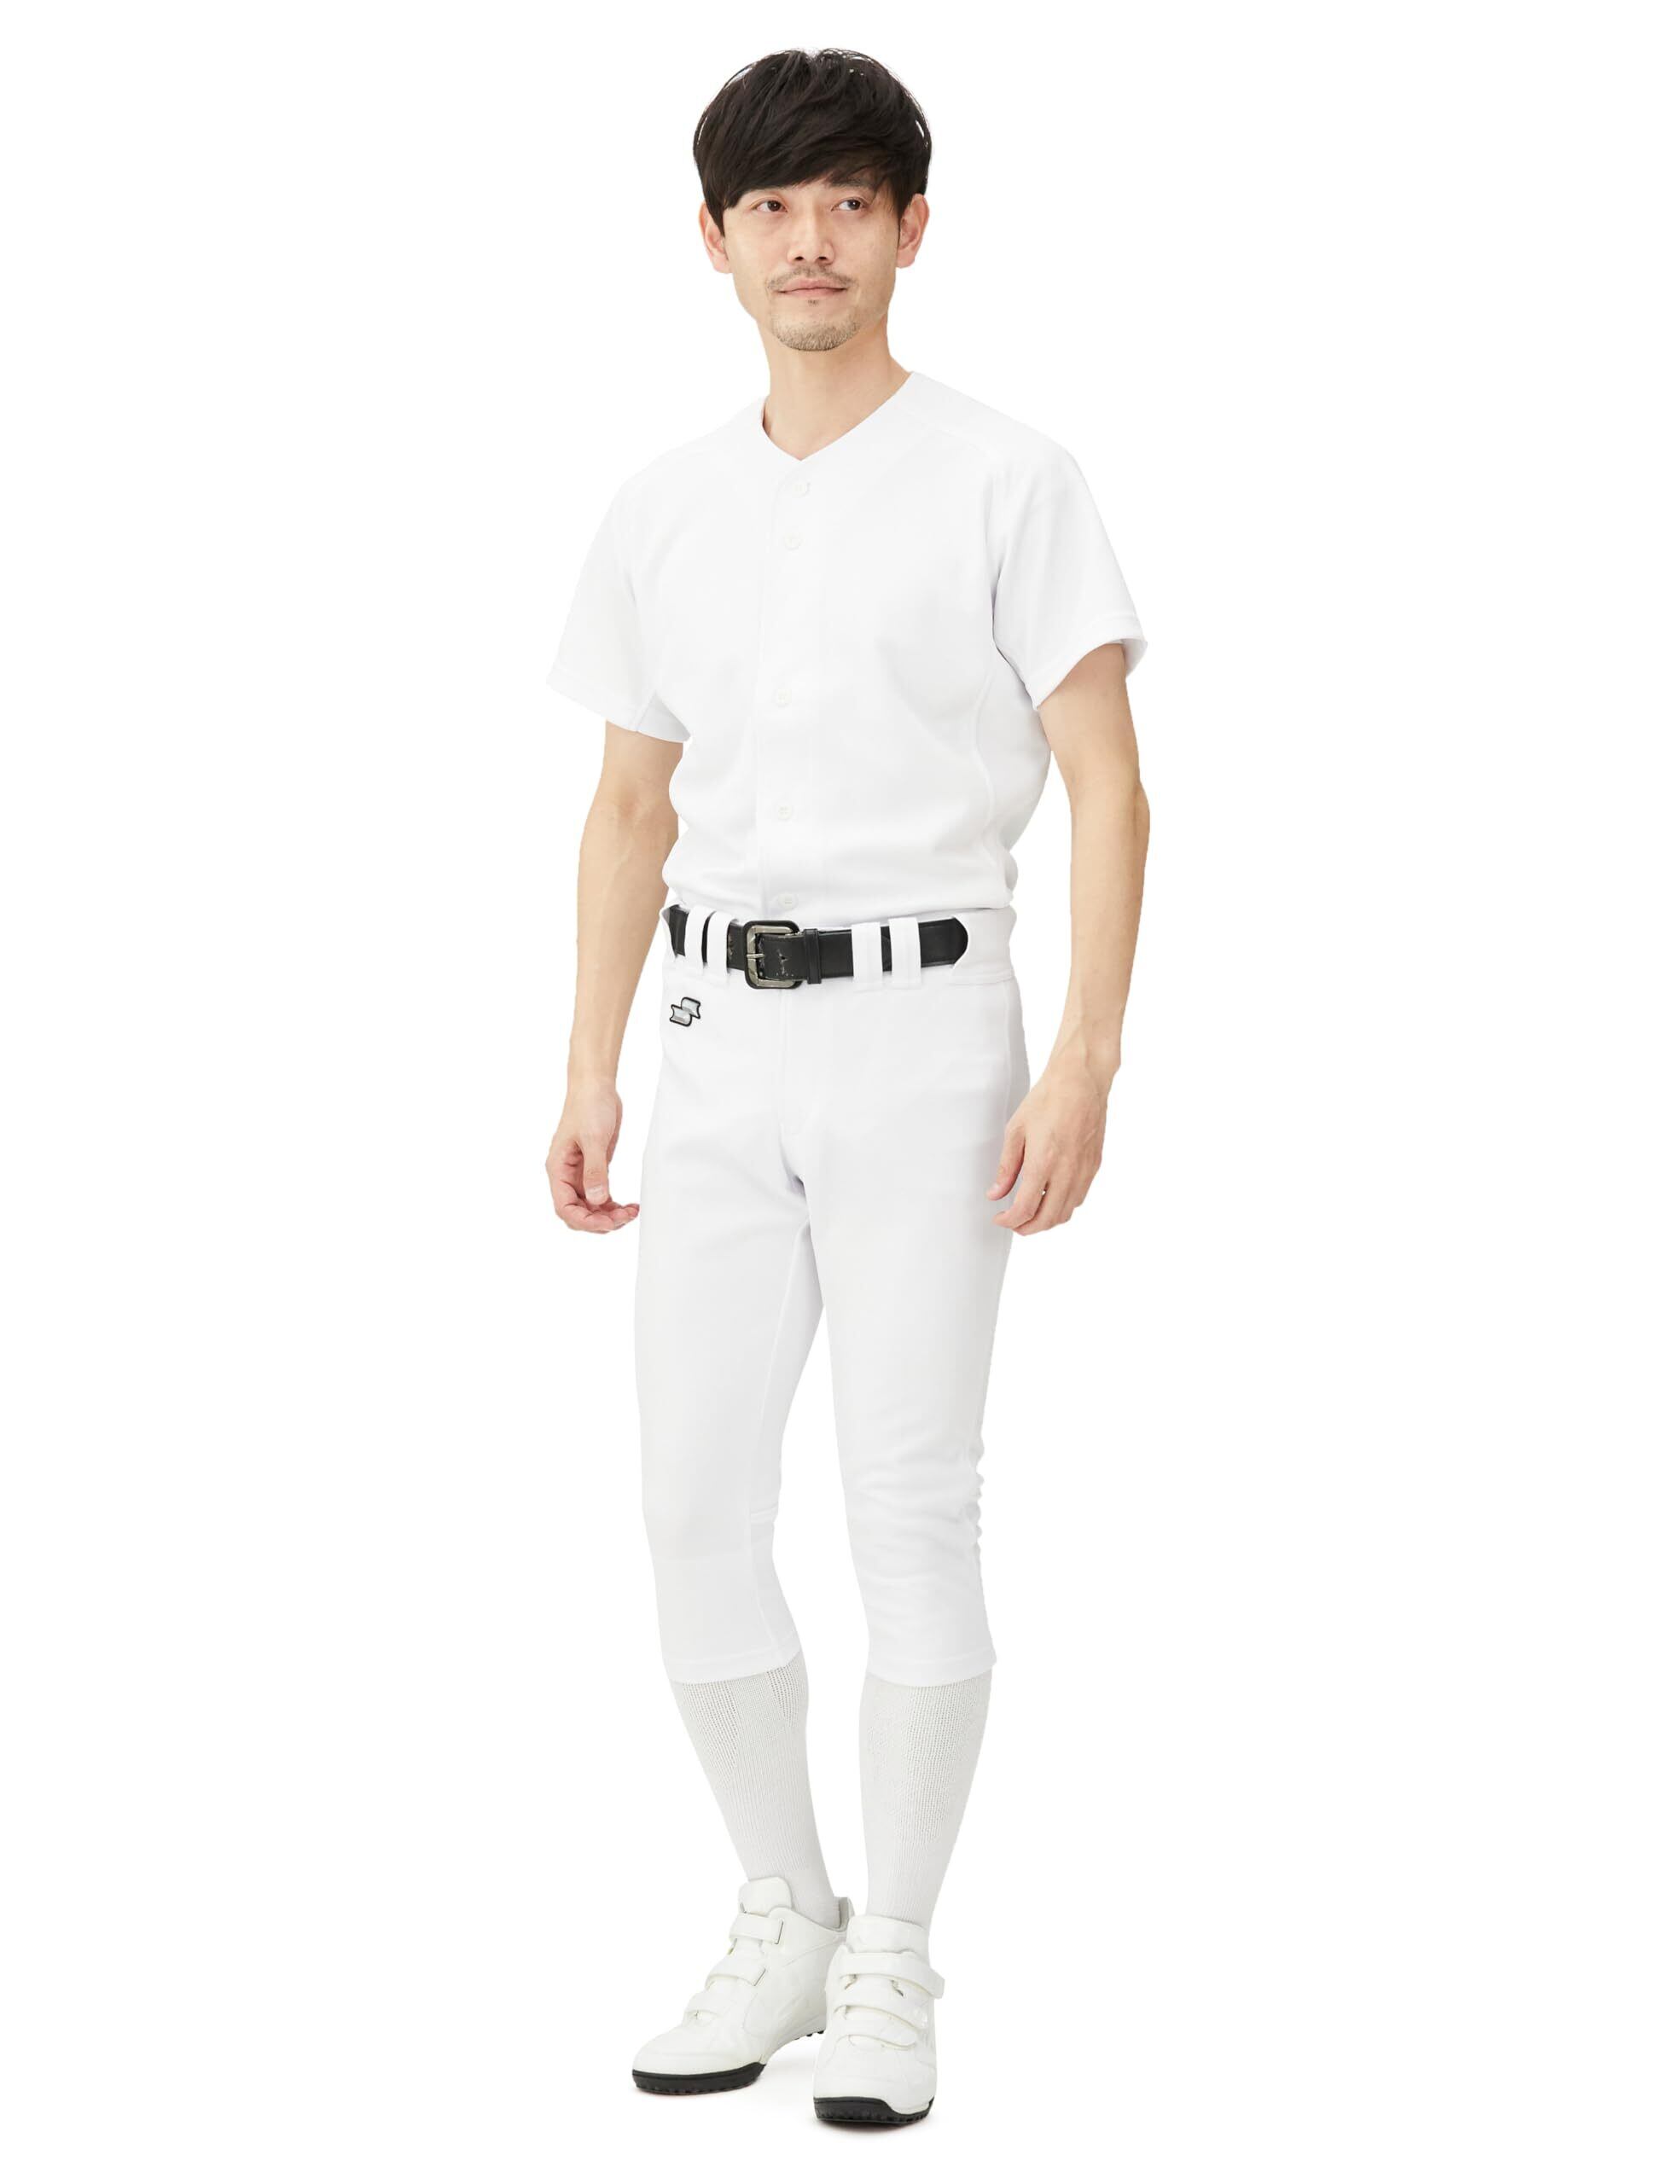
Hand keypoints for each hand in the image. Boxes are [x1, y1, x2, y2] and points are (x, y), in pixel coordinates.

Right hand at [546, 1079, 638, 1232]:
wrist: (596, 1087)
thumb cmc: (589, 1106)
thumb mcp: (594, 1138)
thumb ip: (595, 1171)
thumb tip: (597, 1200)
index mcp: (558, 1168)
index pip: (564, 1207)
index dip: (584, 1220)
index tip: (607, 1222)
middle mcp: (566, 1175)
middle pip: (577, 1212)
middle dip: (599, 1221)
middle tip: (624, 1217)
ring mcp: (580, 1173)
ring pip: (590, 1207)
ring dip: (609, 1215)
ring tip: (630, 1213)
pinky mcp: (594, 1169)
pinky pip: (600, 1196)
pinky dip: (612, 1205)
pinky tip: (628, 1206)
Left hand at [987, 1055, 1111, 1234]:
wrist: (1081, 1081)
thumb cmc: (1047, 1099)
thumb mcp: (1015, 1131)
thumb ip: (1006, 1167)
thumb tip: (996, 1193)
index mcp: (1044, 1162)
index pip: (1025, 1208)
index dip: (1009, 1221)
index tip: (999, 1217)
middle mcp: (1067, 1171)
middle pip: (1048, 1219)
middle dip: (1027, 1228)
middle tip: (1013, 1223)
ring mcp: (1084, 1170)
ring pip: (1066, 1213)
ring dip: (1046, 1220)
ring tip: (1030, 1213)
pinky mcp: (1094, 1166)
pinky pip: (1079, 1198)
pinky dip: (1063, 1206)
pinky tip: (1050, 1197)